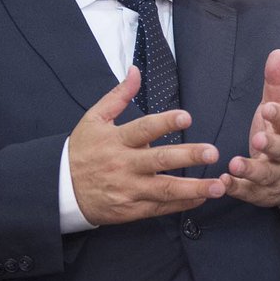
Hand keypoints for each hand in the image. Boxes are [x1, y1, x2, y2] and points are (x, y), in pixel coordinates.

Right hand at [68, 67, 226, 225]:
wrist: (59, 190)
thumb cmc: (81, 151)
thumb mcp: (94, 119)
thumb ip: (118, 96)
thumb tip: (135, 71)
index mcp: (115, 140)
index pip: (142, 129)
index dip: (165, 122)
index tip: (187, 116)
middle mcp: (123, 165)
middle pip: (159, 160)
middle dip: (188, 156)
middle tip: (213, 152)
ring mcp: (128, 189)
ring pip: (164, 189)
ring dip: (194, 188)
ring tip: (220, 185)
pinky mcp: (131, 210)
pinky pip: (160, 208)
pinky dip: (183, 203)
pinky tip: (202, 197)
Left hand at [224, 49, 279, 206]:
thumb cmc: (279, 135)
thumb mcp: (278, 109)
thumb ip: (275, 84)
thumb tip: (278, 52)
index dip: (279, 116)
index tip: (268, 108)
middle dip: (271, 145)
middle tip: (258, 139)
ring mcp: (276, 176)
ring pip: (266, 175)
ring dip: (251, 169)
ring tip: (234, 164)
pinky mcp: (261, 193)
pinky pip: (250, 192)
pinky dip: (237, 188)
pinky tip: (222, 182)